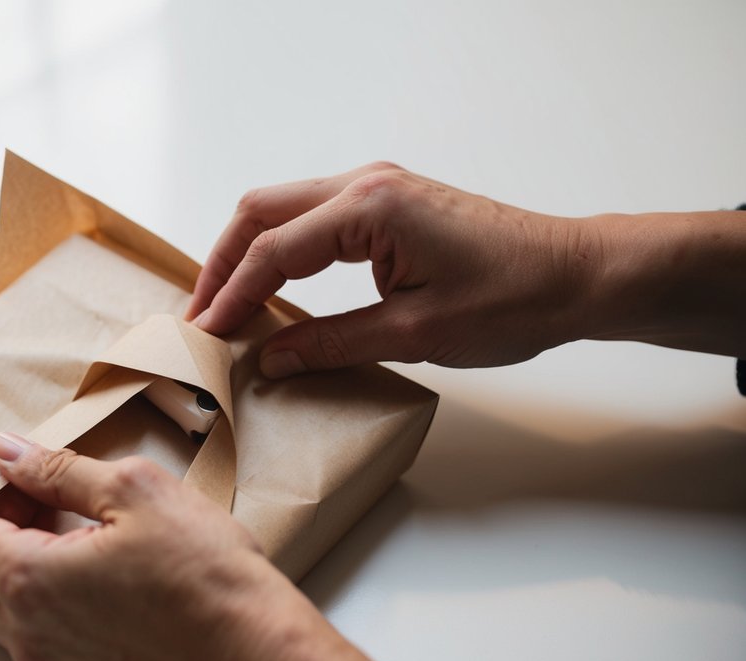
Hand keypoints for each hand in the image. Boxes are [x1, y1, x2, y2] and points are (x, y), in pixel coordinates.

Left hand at [0, 433, 429, 660]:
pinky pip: (30, 635)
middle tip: (27, 491)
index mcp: (27, 579)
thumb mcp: (131, 490)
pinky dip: (34, 596)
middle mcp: (26, 631)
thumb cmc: (202, 574)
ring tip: (57, 525)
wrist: (252, 652)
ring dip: (9, 562)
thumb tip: (10, 454)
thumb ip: (57, 470)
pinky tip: (78, 567)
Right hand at [186, 162, 595, 373]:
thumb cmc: (514, 299)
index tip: (205, 336)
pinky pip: (314, 220)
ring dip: (248, 253)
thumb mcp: (415, 334)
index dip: (231, 297)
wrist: (577, 275)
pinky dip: (281, 250)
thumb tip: (272, 359)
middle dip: (222, 262)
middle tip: (200, 315)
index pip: (273, 251)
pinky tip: (272, 287)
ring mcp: (379, 188)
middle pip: (262, 211)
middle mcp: (367, 184)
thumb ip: (333, 343)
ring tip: (224, 304)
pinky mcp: (390, 205)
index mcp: (371, 208)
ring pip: (283, 209)